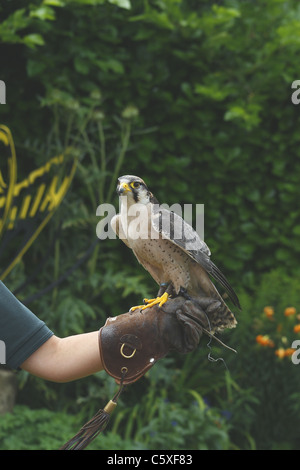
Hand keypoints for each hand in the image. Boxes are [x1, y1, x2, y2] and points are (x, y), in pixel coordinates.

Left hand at [99, 295, 220, 384]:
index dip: (210, 308)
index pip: (207, 313)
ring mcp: (190, 338)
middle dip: (195, 310)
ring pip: (201, 326)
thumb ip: (200, 302)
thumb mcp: (183, 303)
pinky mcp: (186, 346)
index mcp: (192, 317)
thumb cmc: (161, 311)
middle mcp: (192, 329)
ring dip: (191, 316)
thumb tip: (218, 304)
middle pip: (206, 319)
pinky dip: (189, 325)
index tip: (215, 304)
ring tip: (178, 313)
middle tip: (183, 306)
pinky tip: (181, 320)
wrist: (148, 323)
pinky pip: (195, 335)